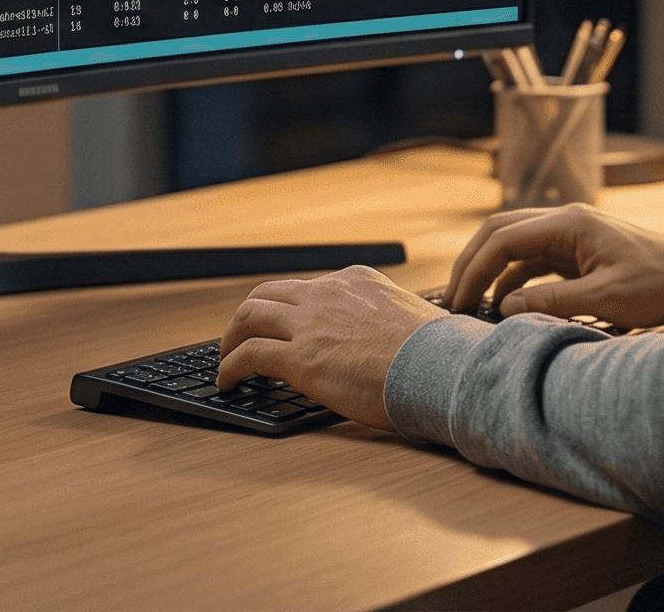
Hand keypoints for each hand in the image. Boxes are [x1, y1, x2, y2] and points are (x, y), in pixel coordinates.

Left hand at [214, 265, 441, 428]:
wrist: (438, 366)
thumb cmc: (436, 353)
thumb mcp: (408, 317)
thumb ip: (384, 321)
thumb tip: (385, 343)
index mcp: (355, 281)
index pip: (308, 288)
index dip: (287, 309)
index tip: (282, 326)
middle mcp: (327, 293)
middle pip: (267, 294)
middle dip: (248, 315)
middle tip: (240, 337)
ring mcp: (310, 323)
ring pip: (249, 316)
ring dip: (230, 337)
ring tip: (225, 358)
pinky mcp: (299, 357)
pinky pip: (249, 355)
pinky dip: (230, 366)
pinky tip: (228, 381)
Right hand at [445, 203, 663, 329]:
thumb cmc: (658, 284)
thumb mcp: (606, 298)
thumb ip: (553, 302)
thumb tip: (505, 307)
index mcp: (570, 224)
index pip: (504, 239)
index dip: (475, 269)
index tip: (459, 300)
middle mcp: (564, 222)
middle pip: (499, 233)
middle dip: (471, 264)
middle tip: (453, 299)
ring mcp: (569, 235)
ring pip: (512, 245)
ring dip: (489, 271)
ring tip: (471, 305)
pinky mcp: (575, 252)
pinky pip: (531, 261)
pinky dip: (511, 279)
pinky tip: (502, 304)